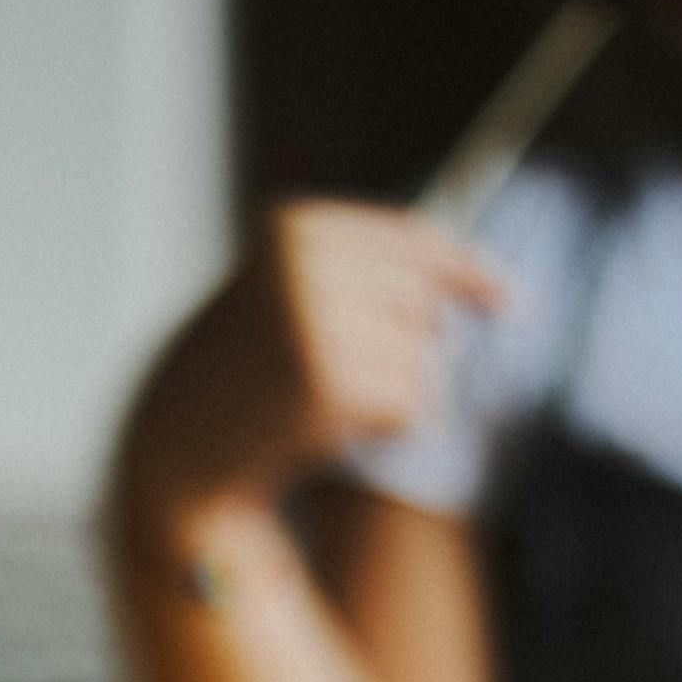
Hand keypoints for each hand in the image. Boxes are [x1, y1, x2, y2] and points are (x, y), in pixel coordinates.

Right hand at [115, 201, 503, 539]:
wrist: (173, 453)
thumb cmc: (236, 383)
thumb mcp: (284, 298)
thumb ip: (360, 276)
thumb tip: (472, 281)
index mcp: (295, 228)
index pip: (412, 238)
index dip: (468, 271)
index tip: (508, 300)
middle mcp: (305, 263)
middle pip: (424, 300)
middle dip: (410, 344)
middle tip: (346, 380)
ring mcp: (314, 319)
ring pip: (422, 356)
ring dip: (392, 392)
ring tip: (323, 407)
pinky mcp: (326, 382)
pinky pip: (410, 403)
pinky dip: (386, 427)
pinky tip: (331, 433)